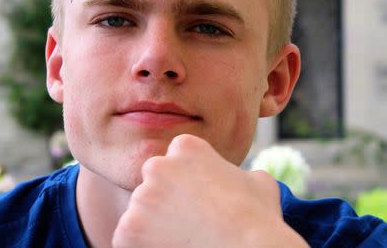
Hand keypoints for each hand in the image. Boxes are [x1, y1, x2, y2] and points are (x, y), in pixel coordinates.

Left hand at [112, 134, 307, 247]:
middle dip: (165, 202)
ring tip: (182, 240)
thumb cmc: (257, 218)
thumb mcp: (259, 182)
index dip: (187, 182)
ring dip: (154, 226)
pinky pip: (126, 238)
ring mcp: (141, 198)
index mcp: (186, 147)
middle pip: (153, 185)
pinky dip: (141, 246)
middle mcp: (158, 166)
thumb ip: (240, 174)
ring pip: (140, 213)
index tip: (200, 201)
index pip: (175, 160)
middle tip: (188, 223)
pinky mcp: (127, 230)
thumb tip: (245, 181)